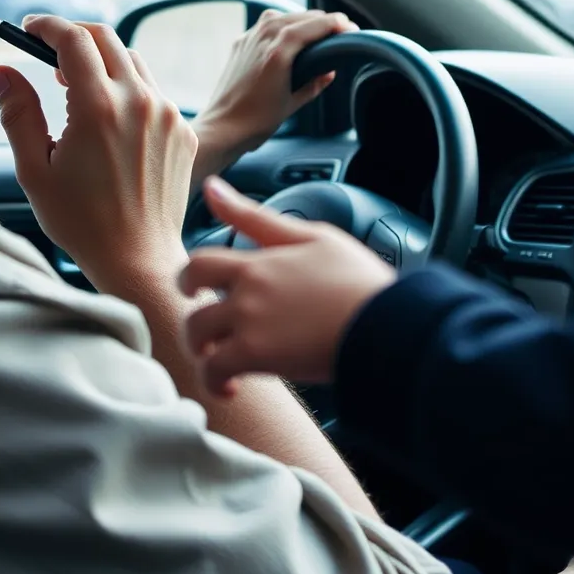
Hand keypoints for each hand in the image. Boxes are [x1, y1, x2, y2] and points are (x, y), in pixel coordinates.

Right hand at [0, 15, 197, 284]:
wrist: (138, 259)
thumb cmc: (82, 222)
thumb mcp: (35, 170)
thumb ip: (18, 114)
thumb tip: (1, 72)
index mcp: (98, 108)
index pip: (74, 40)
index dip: (48, 26)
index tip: (29, 28)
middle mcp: (139, 101)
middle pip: (106, 39)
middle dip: (74, 36)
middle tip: (48, 52)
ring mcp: (168, 114)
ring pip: (133, 62)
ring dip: (103, 62)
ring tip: (74, 88)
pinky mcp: (184, 129)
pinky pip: (154, 92)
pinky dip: (128, 90)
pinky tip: (109, 119)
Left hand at [178, 178, 394, 393]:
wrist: (383, 322)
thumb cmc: (358, 280)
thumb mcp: (312, 236)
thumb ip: (258, 217)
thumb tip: (213, 187)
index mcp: (260, 262)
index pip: (203, 260)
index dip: (192, 277)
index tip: (197, 289)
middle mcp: (247, 289)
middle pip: (191, 297)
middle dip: (191, 308)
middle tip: (207, 331)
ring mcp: (248, 321)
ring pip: (196, 334)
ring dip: (202, 349)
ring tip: (221, 361)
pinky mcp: (255, 355)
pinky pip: (214, 370)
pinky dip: (215, 382)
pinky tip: (233, 386)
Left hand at [192, 9, 357, 182]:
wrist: (222, 128)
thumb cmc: (255, 121)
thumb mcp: (293, 103)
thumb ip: (315, 84)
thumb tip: (329, 72)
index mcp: (278, 52)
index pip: (314, 24)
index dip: (336, 23)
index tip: (350, 27)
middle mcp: (262, 38)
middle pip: (301, 16)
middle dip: (323, 21)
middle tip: (340, 30)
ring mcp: (249, 38)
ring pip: (283, 16)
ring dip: (303, 20)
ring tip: (318, 31)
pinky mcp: (240, 43)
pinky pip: (266, 24)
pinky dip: (283, 26)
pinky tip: (290, 37)